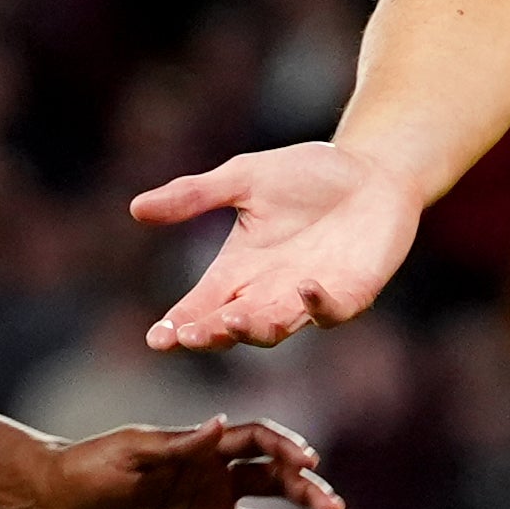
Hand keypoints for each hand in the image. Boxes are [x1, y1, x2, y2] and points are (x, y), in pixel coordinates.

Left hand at [17, 416, 346, 508]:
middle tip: (332, 508)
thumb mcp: (131, 451)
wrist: (49, 504)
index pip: (258, 444)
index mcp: (202, 451)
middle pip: (273, 486)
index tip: (310, 464)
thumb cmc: (86, 465)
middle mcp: (212, 485)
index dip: (287, 449)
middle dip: (306, 494)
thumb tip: (222, 425)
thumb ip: (179, 446)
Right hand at [132, 142, 421, 349]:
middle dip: (210, 332)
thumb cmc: (309, 175)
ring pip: (274, 328)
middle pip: (232, 325)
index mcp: (238, 270)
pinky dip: (317, 305)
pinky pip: (330, 311)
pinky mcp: (350, 295)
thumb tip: (135, 208)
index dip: (178, 325)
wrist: (374, 170)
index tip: (157, 338)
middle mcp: (268, 293)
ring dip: (253, 328)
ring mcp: (308, 299)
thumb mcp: (245, 177)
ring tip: (232, 321)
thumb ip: (195, 195)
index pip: (200, 307)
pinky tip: (303, 289)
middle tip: (189, 335)